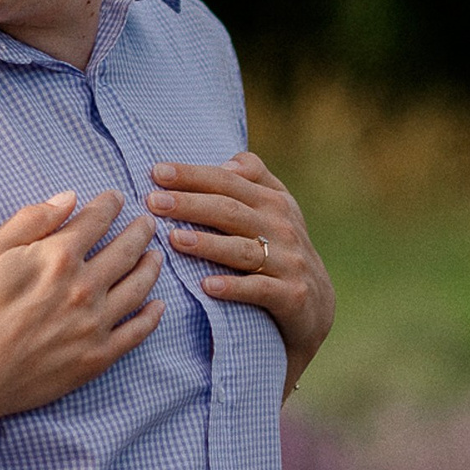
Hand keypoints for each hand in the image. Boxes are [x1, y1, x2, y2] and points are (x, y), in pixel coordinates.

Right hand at [0, 189, 166, 440]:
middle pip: (127, 250)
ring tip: (156, 256)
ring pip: (139, 287)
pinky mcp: (97, 357)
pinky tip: (158, 306)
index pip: (96, 220)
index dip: (109, 204)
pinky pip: (136, 332)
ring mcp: (95, 324)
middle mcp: (85, 287)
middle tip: (148, 222)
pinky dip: (152, 317)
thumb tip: (68, 198)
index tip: (116, 198)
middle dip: (140, 231)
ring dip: (151, 267)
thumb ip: (30, 220)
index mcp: (59, 257)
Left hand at [147, 151, 333, 392]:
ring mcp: (288, 262)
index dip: (193, 175)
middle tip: (153, 202)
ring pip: (242, 249)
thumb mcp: (277, 210)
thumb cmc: (282, 251)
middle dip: (190, 204)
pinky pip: (259, 289)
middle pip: (230, 210)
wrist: (317, 307)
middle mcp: (282, 227)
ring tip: (173, 239)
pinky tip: (206, 285)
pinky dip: (233, 287)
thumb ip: (254, 180)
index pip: (228, 181)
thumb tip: (227, 163)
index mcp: (274, 202)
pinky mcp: (291, 295)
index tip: (156, 172)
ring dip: (207, 244)